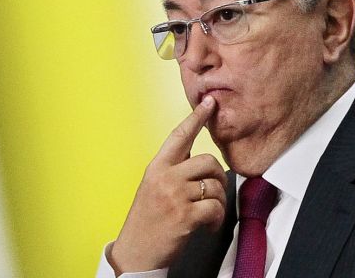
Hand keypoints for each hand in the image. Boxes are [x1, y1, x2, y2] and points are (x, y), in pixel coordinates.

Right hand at [109, 96, 226, 273]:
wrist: (136, 252)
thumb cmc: (146, 220)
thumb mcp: (153, 187)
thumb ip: (172, 171)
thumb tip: (199, 162)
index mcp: (156, 167)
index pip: (179, 135)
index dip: (196, 117)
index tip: (210, 103)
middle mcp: (165, 177)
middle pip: (207, 161)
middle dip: (217, 176)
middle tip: (213, 192)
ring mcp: (175, 196)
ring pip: (215, 185)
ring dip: (219, 201)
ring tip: (209, 213)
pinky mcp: (185, 215)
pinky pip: (216, 207)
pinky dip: (217, 218)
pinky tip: (208, 225)